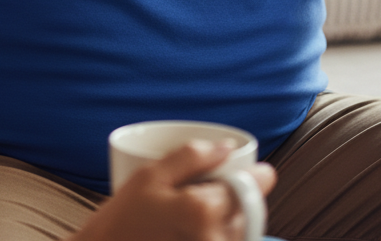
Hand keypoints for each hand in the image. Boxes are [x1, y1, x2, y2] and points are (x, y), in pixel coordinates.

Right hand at [74, 140, 275, 240]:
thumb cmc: (121, 222)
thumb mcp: (149, 176)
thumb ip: (191, 157)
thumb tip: (227, 147)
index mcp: (200, 211)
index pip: (250, 189)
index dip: (258, 178)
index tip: (259, 173)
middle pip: (247, 213)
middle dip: (236, 200)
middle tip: (211, 195)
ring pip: (240, 234)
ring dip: (230, 221)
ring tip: (196, 219)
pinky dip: (219, 236)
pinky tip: (195, 232)